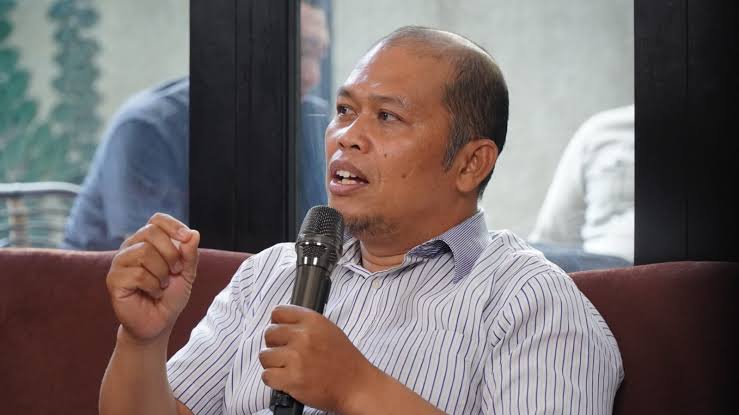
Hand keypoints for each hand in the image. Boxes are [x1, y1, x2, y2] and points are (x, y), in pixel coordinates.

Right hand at [106, 213, 199, 343]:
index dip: (173, 226)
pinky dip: (153, 286)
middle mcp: (131, 247)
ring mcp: (120, 263)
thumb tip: (193, 233)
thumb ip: (190, 253)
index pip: (157, 220)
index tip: (186, 238)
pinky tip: (153, 293)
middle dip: (171, 253)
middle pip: (151, 233)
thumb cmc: (171, 295)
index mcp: (148, 241)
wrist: (159, 322)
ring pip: (144, 253)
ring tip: (163, 285)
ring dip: (162, 273)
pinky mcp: (114, 280)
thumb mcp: (187, 273)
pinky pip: (138, 274)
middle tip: (176, 271)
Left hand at [259, 305, 375, 412]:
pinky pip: (267, 376)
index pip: (278, 312)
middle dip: (274, 345)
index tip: (281, 333)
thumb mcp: (329, 330)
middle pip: (269, 334)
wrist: (356, 386)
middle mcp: (303, 336)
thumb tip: (281, 324)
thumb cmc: (344, 361)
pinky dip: (274, 380)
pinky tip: (286, 380)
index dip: (277, 324)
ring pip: (265, 356)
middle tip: (286, 354)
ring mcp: (296, 357)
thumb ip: (305, 325)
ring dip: (273, 364)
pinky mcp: (292, 379)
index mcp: (313, 321)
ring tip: (287, 369)